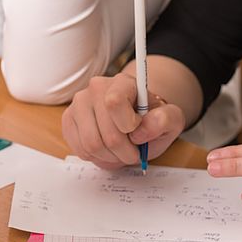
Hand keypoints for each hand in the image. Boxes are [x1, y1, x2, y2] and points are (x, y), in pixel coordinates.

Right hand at [62, 73, 184, 168]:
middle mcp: (96, 88)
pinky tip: (107, 151)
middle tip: (133, 153)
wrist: (137, 122)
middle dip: (124, 152)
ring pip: (91, 145)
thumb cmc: (152, 120)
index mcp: (122, 83)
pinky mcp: (69, 121)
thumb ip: (165, 120)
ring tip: (121, 153)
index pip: (114, 103)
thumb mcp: (171, 120)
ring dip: (111, 157)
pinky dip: (97, 158)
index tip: (138, 131)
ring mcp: (79, 104)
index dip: (128, 127)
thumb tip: (142, 128)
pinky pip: (80, 149)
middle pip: (105, 133)